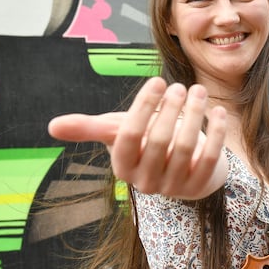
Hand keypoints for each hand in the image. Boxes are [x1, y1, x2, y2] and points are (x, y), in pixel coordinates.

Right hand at [48, 77, 228, 198]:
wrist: (181, 167)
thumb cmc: (145, 142)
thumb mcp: (118, 132)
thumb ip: (89, 128)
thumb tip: (51, 127)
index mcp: (122, 166)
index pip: (129, 136)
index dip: (143, 108)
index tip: (157, 82)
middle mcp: (145, 182)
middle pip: (159, 141)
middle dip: (172, 110)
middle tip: (180, 86)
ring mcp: (174, 187)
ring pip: (186, 148)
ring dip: (194, 115)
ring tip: (198, 91)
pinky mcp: (199, 186)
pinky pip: (209, 159)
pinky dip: (216, 133)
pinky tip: (217, 111)